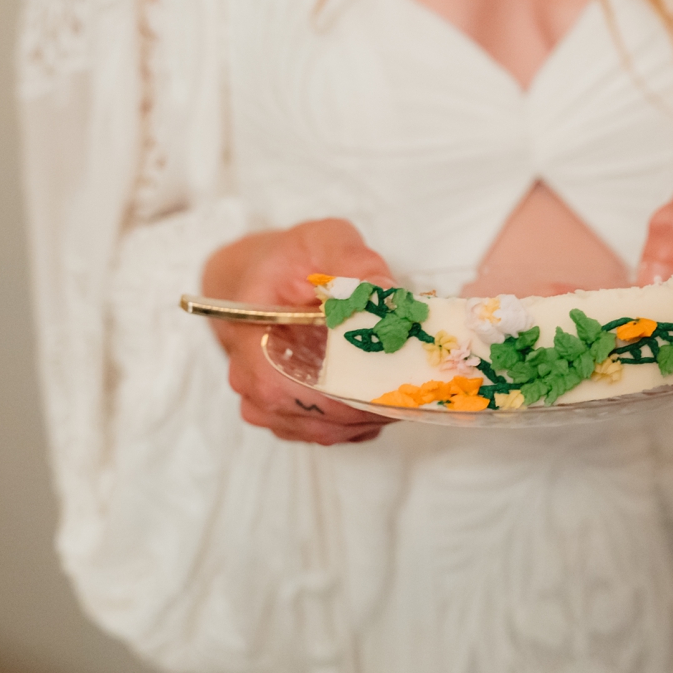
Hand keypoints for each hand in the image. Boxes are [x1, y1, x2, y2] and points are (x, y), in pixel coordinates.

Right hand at [201, 218, 393, 443]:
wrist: (265, 278)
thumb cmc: (290, 259)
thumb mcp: (323, 241)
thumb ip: (354, 261)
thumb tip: (387, 292)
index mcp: (251, 344)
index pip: (302, 392)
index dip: (356, 392)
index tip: (400, 378)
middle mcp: (254, 388)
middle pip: (322, 419)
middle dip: (375, 403)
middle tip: (420, 380)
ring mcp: (271, 409)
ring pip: (332, 431)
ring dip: (374, 413)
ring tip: (411, 382)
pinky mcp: (291, 418)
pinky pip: (334, 431)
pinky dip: (365, 417)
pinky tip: (387, 388)